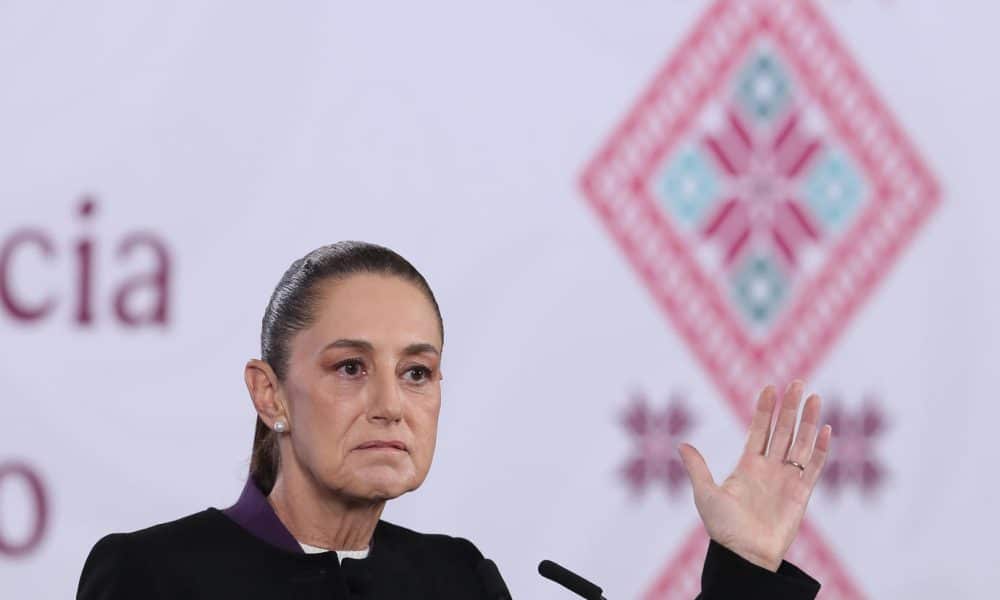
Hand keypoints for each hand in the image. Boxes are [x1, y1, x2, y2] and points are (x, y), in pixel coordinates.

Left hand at [677, 381, 831, 571]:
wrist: (745, 555)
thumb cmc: (723, 528)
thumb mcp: (705, 494)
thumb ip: (698, 468)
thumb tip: (681, 444)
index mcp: (747, 465)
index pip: (758, 430)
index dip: (764, 409)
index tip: (768, 388)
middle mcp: (769, 468)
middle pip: (782, 430)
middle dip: (789, 407)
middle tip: (797, 383)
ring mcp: (786, 479)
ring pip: (800, 443)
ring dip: (808, 421)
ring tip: (814, 397)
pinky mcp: (801, 494)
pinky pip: (813, 467)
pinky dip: (820, 449)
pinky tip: (825, 430)